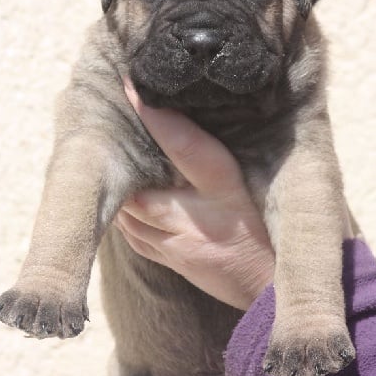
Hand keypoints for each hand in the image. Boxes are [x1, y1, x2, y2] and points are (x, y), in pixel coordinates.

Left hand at [115, 81, 274, 309]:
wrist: (270, 288)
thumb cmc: (266, 228)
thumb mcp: (251, 185)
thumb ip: (217, 157)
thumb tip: (180, 120)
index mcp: (225, 188)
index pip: (185, 145)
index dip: (156, 116)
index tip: (132, 87)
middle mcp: (196, 215)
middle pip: (142, 185)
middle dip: (122, 161)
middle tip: (104, 130)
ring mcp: (179, 242)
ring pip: (131, 211)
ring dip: (119, 189)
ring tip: (106, 162)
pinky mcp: (170, 259)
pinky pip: (133, 235)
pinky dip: (125, 215)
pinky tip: (124, 200)